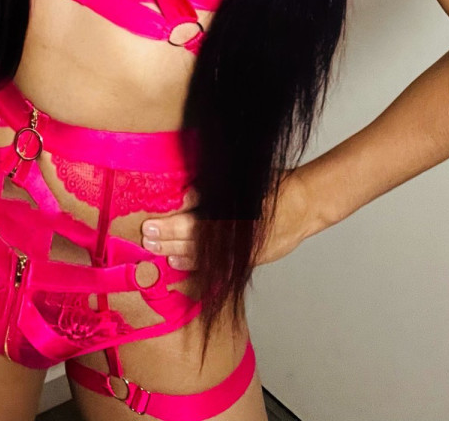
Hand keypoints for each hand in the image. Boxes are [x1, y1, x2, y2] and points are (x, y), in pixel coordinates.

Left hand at [139, 172, 318, 271]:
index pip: (191, 222)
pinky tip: (180, 266)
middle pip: (191, 241)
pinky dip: (196, 267)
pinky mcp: (243, 260)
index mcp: (227, 213)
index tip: (149, 226)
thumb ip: (210, 190)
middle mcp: (231, 234)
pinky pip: (214, 267)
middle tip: (146, 241)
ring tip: (158, 255)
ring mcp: (237, 251)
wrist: (302, 207)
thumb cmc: (271, 188)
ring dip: (177, 255)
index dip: (168, 226)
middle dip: (166, 242)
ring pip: (200, 256)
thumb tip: (184, 196)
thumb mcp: (239, 182)